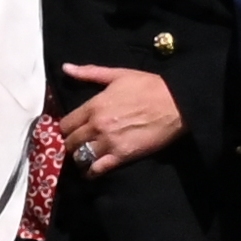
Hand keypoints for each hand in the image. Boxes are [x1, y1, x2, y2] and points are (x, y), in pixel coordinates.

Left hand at [61, 67, 186, 179]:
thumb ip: (89, 73)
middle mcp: (97, 126)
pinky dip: (91, 172)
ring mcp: (108, 142)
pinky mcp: (122, 156)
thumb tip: (66, 68)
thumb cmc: (148, 86)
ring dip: (79, 158)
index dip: (65, 128)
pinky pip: (98, 169)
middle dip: (70, 144)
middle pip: (70, 142)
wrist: (175, 104)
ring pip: (80, 156)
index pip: (66, 124)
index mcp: (94, 105)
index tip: (69, 130)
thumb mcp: (118, 75)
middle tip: (75, 145)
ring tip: (83, 157)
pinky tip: (91, 172)